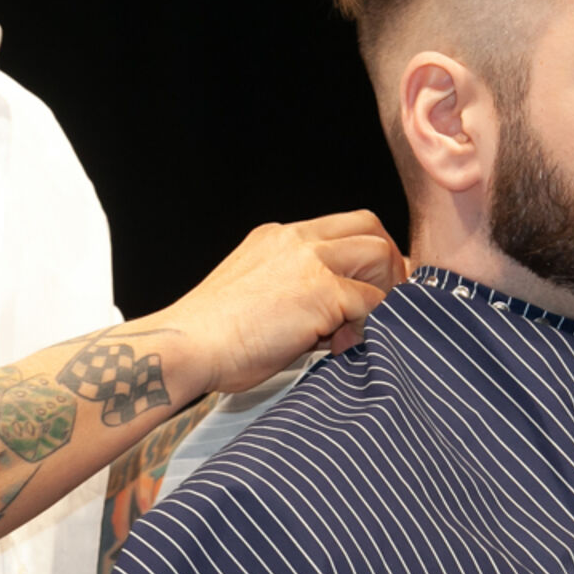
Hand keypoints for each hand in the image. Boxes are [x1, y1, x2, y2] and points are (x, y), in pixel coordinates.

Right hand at [153, 210, 403, 396]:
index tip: (368, 286)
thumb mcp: (256, 296)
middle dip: (386, 262)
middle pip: (369, 226)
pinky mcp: (322, 292)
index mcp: (276, 237)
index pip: (339, 227)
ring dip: (383, 290)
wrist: (187, 346)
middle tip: (382, 302)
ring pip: (379, 254)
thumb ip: (299, 293)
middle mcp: (294, 239)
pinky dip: (368, 326)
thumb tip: (341, 321)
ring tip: (361, 326)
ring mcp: (310, 262)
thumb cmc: (212, 337)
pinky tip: (339, 347)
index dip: (363, 255)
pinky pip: (371, 302)